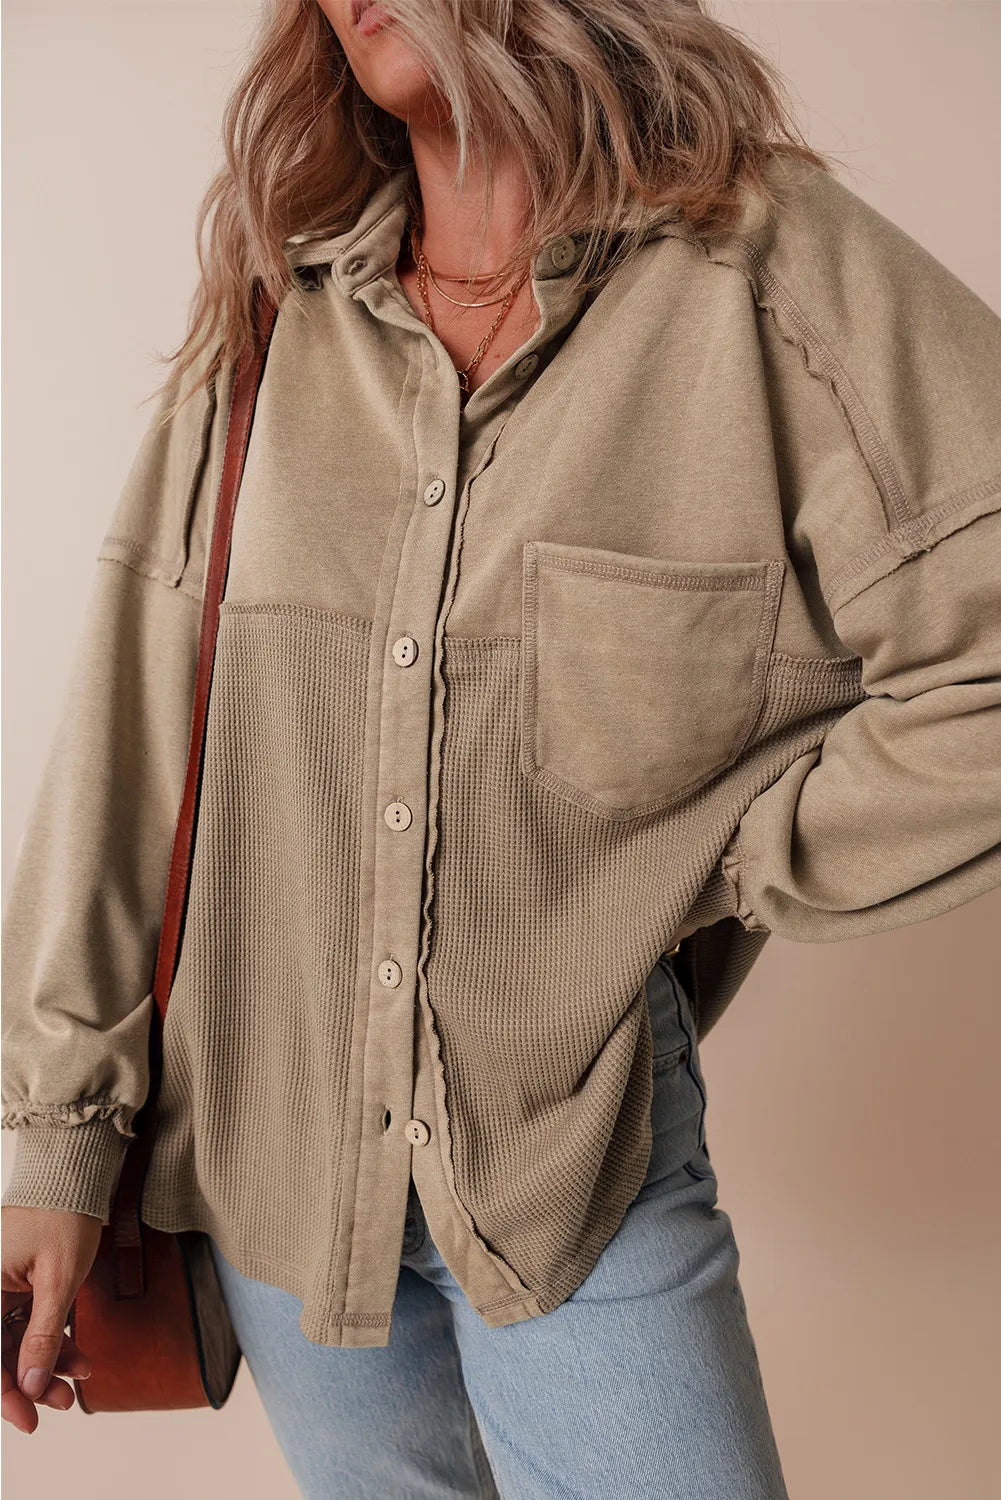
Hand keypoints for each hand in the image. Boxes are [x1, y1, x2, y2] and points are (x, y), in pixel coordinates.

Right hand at [2, 1205, 102, 1433]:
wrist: (75, 1173)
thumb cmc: (64, 1214)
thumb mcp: (59, 1278)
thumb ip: (43, 1334)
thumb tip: (32, 1386)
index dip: (4, 1395)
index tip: (28, 1422)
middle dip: (31, 1382)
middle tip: (64, 1404)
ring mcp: (0, 1289)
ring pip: (16, 1343)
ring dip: (47, 1365)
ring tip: (82, 1378)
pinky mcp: (17, 1285)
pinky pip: (28, 1324)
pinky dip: (52, 1341)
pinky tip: (78, 1358)